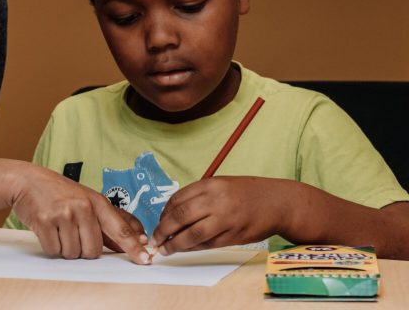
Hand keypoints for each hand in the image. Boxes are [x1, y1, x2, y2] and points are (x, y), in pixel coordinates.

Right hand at [9, 164, 150, 263]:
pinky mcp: (45, 222)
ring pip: (73, 253)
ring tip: (59, 228)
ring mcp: (64, 214)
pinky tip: (48, 229)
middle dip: (83, 249)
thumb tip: (131, 240)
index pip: (120, 228)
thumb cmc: (58, 192)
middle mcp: (83, 207)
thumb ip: (109, 221)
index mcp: (97, 202)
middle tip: (73, 232)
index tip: (145, 259)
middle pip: (93, 250)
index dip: (133, 246)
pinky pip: (55, 250)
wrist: (27, 181)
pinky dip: (51, 245)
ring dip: (66, 247)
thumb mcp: (86, 200)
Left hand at [150, 176, 289, 254]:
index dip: (163, 213)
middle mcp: (216, 200)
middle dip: (163, 229)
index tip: (158, 222)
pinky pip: (208, 244)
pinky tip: (186, 249)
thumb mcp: (221, 185)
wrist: (278, 202)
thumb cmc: (247, 192)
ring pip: (192, 234)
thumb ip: (199, 196)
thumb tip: (173, 214)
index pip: (177, 199)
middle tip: (155, 239)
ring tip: (165, 249)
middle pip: (180, 216)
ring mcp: (225, 219)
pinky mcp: (234, 236)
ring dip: (175, 244)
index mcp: (210, 184)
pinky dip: (193, 248)